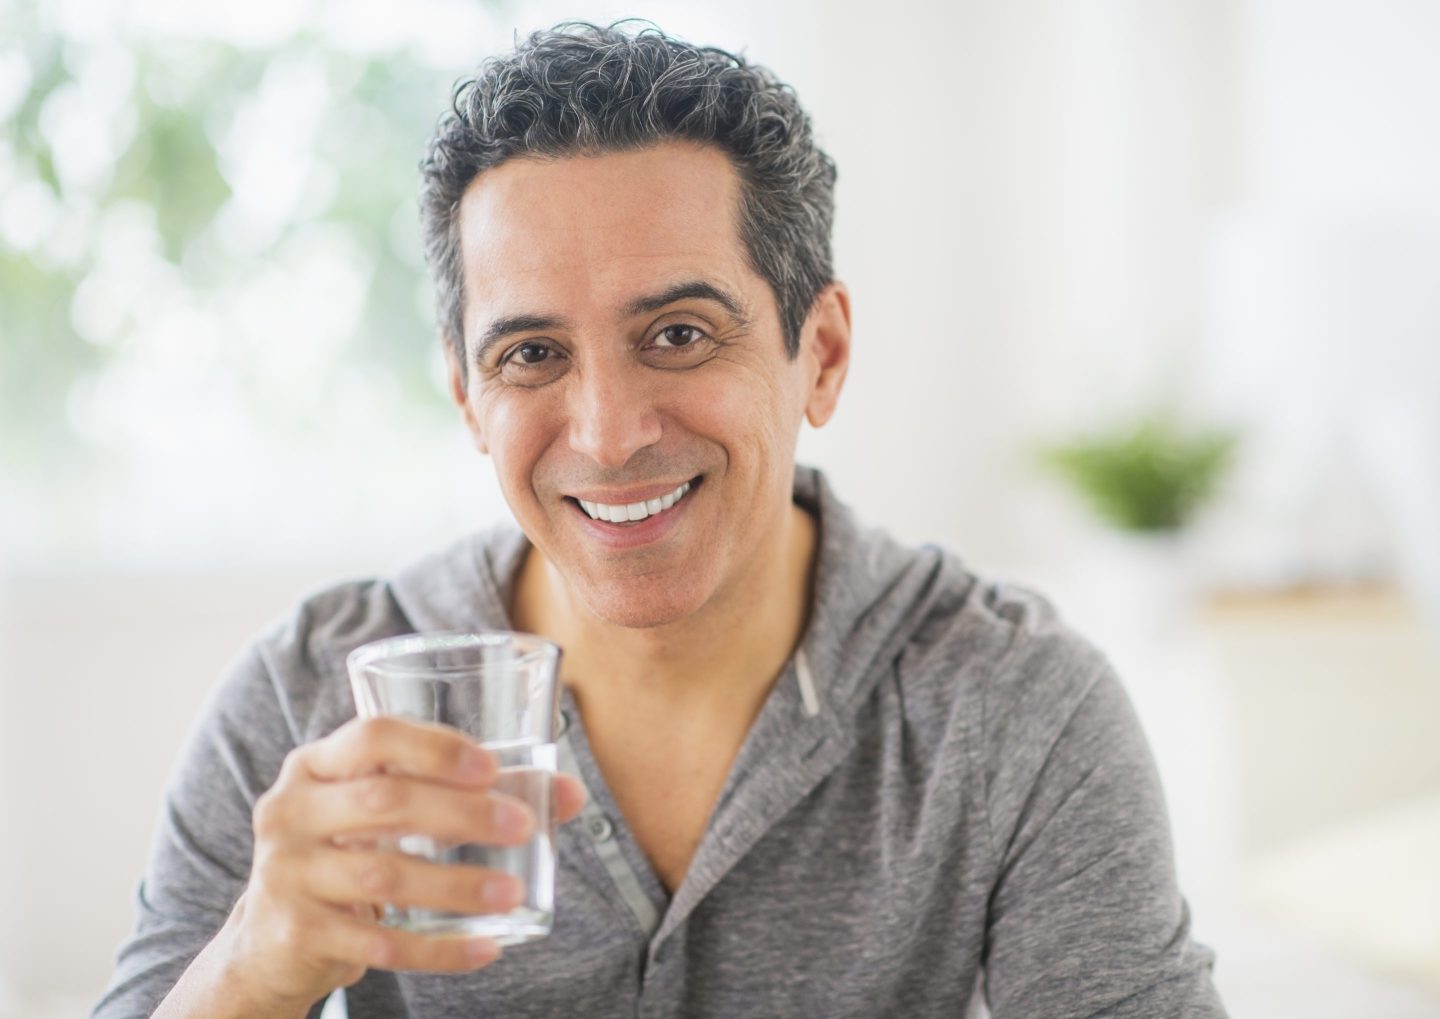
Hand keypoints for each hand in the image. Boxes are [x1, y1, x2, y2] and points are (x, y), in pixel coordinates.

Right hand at [216, 716, 585, 1012]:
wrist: (270, 939)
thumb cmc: (351, 850)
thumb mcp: (391, 812)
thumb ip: (474, 794)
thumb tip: (567, 794)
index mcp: (316, 765)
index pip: (372, 737)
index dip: (434, 747)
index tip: (491, 766)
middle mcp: (292, 810)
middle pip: (384, 803)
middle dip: (462, 814)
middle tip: (523, 826)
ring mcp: (288, 873)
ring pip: (384, 876)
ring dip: (457, 885)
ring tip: (513, 891)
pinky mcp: (297, 932)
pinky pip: (380, 943)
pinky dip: (438, 948)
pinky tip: (485, 948)